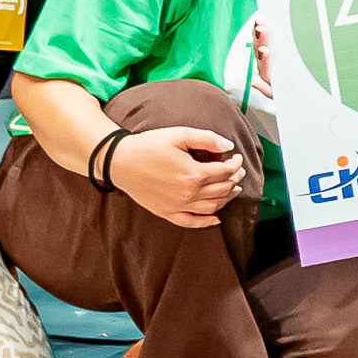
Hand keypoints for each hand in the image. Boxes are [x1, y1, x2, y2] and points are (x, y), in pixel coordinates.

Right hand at [109, 124, 250, 233]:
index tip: (236, 157)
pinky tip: (216, 219)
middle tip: (238, 171)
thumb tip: (228, 145)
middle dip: (234, 179)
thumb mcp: (179, 134)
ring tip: (233, 189)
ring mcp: (178, 205)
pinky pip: (191, 222)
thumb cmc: (148, 145)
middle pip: (222, 190)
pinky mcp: (167, 212)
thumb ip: (207, 138)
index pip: (225, 172)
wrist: (120, 161)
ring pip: (212, 207)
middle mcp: (189, 193)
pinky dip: (206, 222)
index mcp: (194, 174)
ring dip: (227, 198)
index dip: (235, 164)